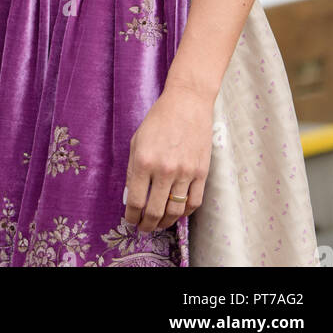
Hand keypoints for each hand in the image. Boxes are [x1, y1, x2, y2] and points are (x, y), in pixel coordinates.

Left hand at [123, 82, 213, 231]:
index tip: (130, 220)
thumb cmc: (158, 120)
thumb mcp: (137, 141)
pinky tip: (177, 212)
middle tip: (144, 228)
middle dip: (147, 224)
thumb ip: (132, 170)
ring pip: (175, 211)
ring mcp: (185, 172)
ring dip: (165, 222)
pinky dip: (185, 213)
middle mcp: (164, 169)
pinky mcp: (202, 173)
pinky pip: (194, 203)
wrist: (187, 104)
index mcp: (144, 161)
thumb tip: (131, 197)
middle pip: (155, 211)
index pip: (135, 200)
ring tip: (159, 224)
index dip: (131, 216)